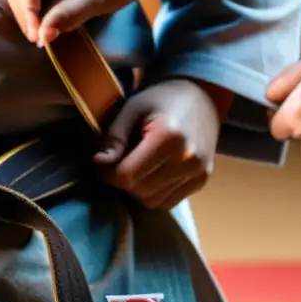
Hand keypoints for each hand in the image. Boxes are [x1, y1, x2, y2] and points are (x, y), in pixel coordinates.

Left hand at [95, 79, 221, 209]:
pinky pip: (169, 202)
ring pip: (153, 201)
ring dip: (139, 190)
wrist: (202, 99)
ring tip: (139, 167)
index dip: (109, 173)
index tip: (107, 162)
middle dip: (124, 182)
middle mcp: (188, 159)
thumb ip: (114, 137)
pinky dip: (155, 194)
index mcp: (168, 137)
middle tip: (121, 164)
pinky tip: (154, 174)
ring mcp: (198, 172)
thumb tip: (97, 163)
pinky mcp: (202, 181)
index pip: (127, 175)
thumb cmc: (161, 100)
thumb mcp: (132, 109)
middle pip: (140, 191)